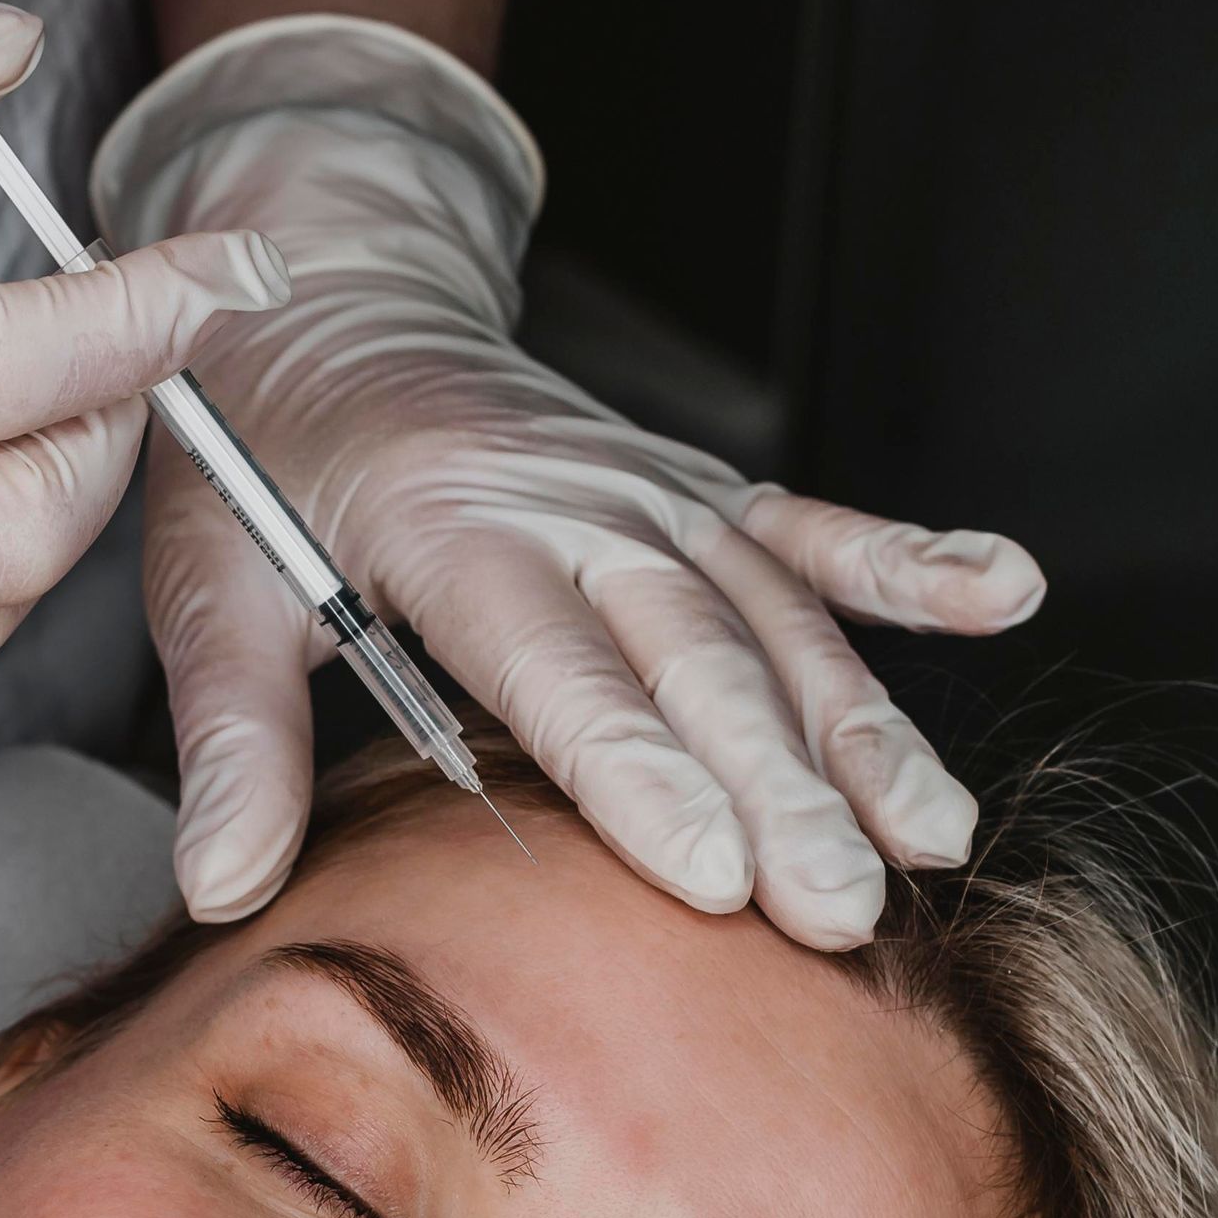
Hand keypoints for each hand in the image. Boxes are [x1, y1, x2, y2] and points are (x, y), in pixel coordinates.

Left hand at [95, 19, 1043, 947]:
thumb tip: (222, 888)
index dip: (643, 774)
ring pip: (775, 618)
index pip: (560, 669)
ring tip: (930, 835)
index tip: (715, 875)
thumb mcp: (213, 589)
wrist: (333, 307)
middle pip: (694, 660)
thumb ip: (234, 741)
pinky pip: (816, 525)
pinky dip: (911, 558)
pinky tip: (1004, 592)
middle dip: (778, 791)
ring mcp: (654, 494)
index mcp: (452, 529)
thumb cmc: (269, 463)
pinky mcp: (700, 492)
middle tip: (838, 910)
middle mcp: (578, 505)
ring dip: (858, 730)